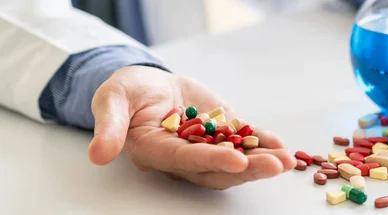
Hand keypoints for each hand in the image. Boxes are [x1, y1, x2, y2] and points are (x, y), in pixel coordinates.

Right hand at [87, 66, 295, 189]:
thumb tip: (98, 154)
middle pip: (218, 168)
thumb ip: (109, 125)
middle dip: (249, 168)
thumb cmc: (125, 93)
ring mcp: (206, 144)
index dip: (211, 161)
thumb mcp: (111, 100)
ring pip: (236, 158)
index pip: (187, 160)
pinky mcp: (221, 130)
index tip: (237, 161)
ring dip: (262, 160)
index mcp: (157, 151)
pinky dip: (262, 141)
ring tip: (288, 159)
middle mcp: (185, 155)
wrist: (146, 85)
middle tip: (276, 165)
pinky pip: (244, 139)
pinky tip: (281, 145)